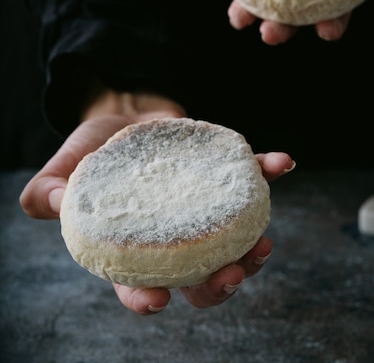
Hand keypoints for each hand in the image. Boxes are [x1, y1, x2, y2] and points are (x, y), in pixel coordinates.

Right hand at [19, 86, 294, 314]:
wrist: (126, 115)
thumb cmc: (93, 152)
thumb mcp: (64, 169)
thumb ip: (50, 192)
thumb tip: (56, 205)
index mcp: (136, 248)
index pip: (139, 283)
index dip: (146, 297)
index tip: (157, 301)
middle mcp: (176, 238)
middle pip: (198, 277)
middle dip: (218, 285)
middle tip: (229, 274)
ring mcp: (203, 210)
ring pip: (232, 242)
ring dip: (252, 249)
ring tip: (262, 244)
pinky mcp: (221, 178)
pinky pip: (250, 179)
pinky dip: (268, 172)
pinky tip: (281, 163)